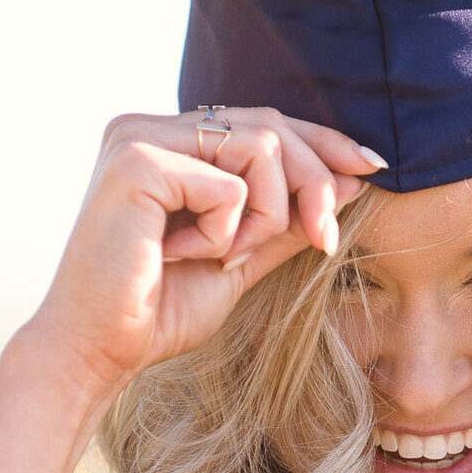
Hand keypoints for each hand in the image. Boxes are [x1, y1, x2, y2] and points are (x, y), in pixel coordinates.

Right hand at [28, 108, 383, 399]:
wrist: (100, 350)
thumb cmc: (159, 310)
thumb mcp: (242, 258)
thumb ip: (286, 220)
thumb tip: (350, 184)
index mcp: (172, 143)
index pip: (264, 123)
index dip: (323, 142)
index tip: (371, 168)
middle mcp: (151, 127)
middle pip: (271, 125)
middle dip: (315, 183)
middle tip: (323, 239)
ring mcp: (139, 136)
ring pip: (261, 147)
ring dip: (267, 214)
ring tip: (229, 255)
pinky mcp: (136, 158)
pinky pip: (229, 185)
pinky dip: (226, 230)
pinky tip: (183, 254)